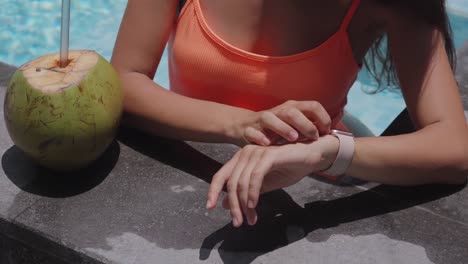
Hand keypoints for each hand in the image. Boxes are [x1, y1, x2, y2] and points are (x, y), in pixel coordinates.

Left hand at [206, 135, 338, 226]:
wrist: (311, 156)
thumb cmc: (289, 167)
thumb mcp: (265, 184)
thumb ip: (246, 192)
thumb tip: (225, 204)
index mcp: (242, 158)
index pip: (221, 175)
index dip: (213, 191)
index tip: (210, 207)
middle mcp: (245, 153)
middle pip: (231, 182)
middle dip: (233, 205)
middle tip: (238, 223)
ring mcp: (257, 152)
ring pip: (242, 182)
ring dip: (244, 204)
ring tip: (249, 219)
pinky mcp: (268, 155)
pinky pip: (255, 177)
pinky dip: (253, 193)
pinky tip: (254, 205)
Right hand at [235, 100, 331, 145]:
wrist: (246, 126)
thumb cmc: (277, 128)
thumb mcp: (295, 125)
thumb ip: (310, 127)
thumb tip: (331, 136)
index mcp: (293, 108)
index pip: (313, 106)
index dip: (323, 118)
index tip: (327, 132)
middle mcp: (279, 111)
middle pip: (292, 111)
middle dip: (305, 124)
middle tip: (313, 137)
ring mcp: (263, 119)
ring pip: (271, 118)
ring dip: (283, 128)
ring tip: (293, 138)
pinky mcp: (249, 129)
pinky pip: (252, 131)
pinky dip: (259, 137)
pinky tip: (267, 144)